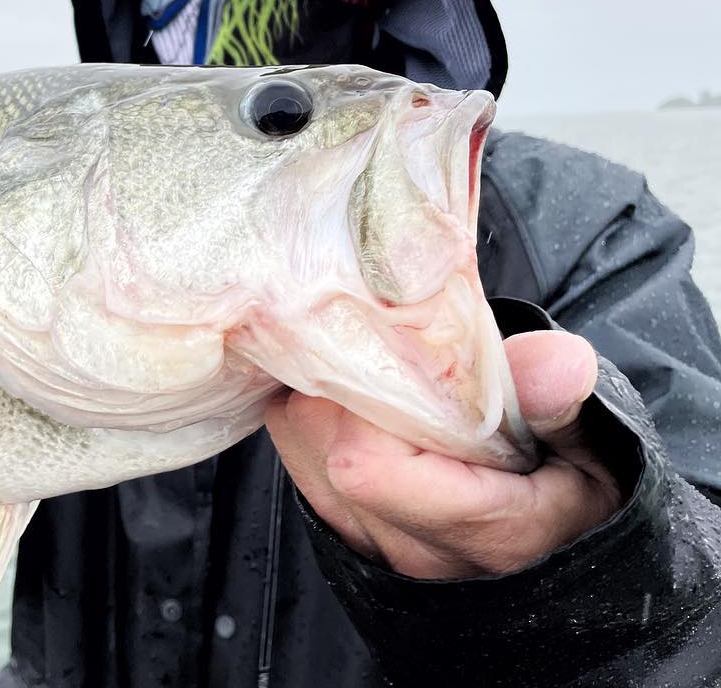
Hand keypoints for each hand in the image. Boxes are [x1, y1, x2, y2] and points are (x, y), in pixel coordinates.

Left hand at [265, 330, 623, 578]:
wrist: (564, 544)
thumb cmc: (582, 490)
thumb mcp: (596, 449)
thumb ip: (563, 405)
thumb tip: (559, 361)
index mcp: (484, 533)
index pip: (368, 464)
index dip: (373, 391)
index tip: (410, 347)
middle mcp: (414, 549)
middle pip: (323, 440)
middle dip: (348, 377)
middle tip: (395, 344)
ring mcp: (372, 541)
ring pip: (299, 438)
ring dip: (328, 388)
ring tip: (383, 368)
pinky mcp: (344, 523)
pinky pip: (297, 448)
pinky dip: (316, 407)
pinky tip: (362, 392)